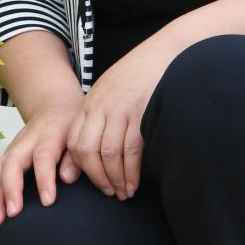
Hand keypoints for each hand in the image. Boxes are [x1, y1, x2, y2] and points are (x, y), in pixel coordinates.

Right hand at [0, 104, 83, 225]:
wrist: (54, 107)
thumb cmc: (70, 126)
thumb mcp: (79, 135)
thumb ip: (75, 157)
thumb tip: (66, 179)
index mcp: (49, 133)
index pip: (43, 156)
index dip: (44, 179)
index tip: (48, 202)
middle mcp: (26, 141)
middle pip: (12, 163)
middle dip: (11, 189)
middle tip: (14, 214)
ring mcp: (12, 149)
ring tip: (0, 221)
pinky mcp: (5, 158)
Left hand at [65, 33, 174, 199]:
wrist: (169, 51)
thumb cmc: (143, 74)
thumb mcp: (113, 89)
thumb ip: (102, 113)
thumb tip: (99, 148)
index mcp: (92, 102)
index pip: (75, 141)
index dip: (82, 167)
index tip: (94, 181)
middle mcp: (101, 106)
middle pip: (88, 151)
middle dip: (97, 178)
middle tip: (108, 193)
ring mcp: (121, 109)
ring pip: (108, 154)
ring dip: (115, 179)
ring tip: (123, 193)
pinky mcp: (141, 113)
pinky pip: (131, 150)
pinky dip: (131, 172)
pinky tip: (134, 183)